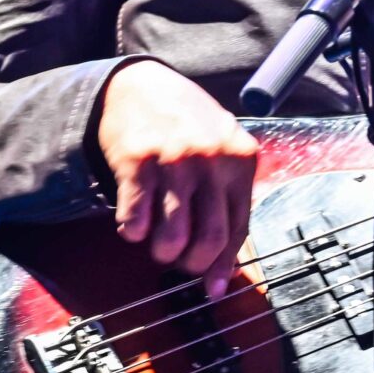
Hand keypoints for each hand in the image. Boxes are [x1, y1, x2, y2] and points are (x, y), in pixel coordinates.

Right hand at [95, 59, 259, 296]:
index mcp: (241, 159)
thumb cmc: (185, 124)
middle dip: (192, 263)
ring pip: (174, 236)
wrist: (140, 85)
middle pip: (211, 238)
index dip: (224, 264)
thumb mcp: (221, 149)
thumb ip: (227, 197)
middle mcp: (212, 159)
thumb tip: (226, 264)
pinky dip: (133, 232)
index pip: (239, 227)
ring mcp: (176, 160)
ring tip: (158, 243)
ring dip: (163, 252)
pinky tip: (134, 224)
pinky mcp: (138, 161)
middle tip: (179, 260)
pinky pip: (136, 219)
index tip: (213, 287)